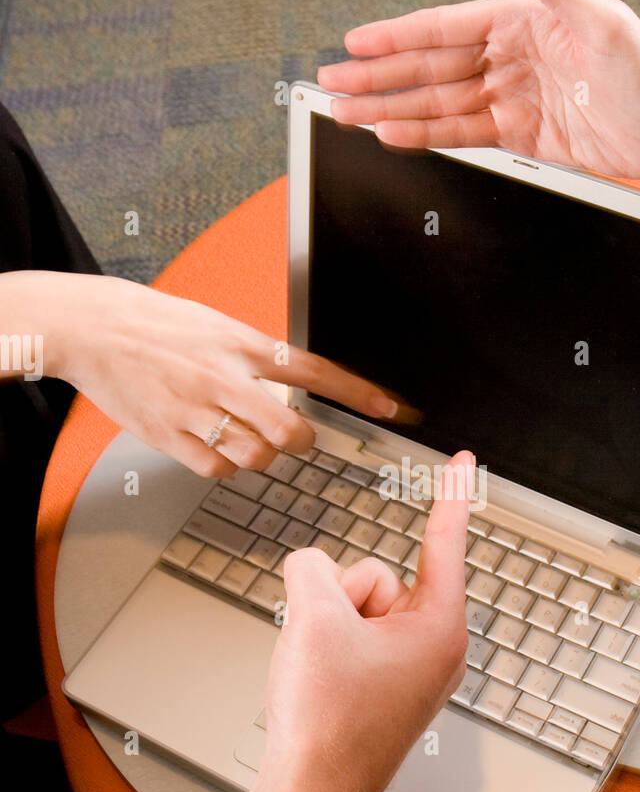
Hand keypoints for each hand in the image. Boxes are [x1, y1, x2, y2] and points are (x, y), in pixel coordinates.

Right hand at [0, 270, 405, 476]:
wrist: (92, 326)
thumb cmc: (156, 323)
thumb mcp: (217, 325)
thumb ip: (255, 355)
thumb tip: (294, 383)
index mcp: (243, 343)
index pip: (317, 370)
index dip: (360, 393)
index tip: (394, 408)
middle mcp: (225, 376)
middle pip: (290, 432)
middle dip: (300, 444)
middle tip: (293, 439)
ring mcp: (196, 409)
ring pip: (256, 456)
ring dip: (259, 455)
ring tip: (239, 434)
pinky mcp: (169, 435)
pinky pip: (217, 468)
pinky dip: (223, 465)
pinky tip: (210, 444)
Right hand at [232, 451, 474, 791]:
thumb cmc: (329, 725)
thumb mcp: (312, 619)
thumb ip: (312, 567)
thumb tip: (310, 569)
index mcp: (441, 628)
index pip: (445, 542)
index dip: (453, 494)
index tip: (468, 462)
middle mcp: (434, 647)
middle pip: (375, 576)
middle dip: (339, 599)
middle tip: (329, 650)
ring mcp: (407, 670)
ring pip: (353, 607)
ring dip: (326, 628)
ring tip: (321, 675)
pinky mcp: (381, 686)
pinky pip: (347, 638)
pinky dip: (325, 650)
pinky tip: (318, 686)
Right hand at [318, 0, 639, 178]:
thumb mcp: (603, 17)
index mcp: (522, 22)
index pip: (444, 28)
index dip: (396, 36)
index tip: (356, 42)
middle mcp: (510, 59)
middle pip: (429, 68)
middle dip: (377, 78)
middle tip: (332, 84)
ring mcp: (511, 98)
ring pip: (436, 103)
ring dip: (390, 108)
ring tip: (348, 113)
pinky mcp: (519, 135)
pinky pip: (461, 134)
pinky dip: (425, 135)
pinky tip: (393, 134)